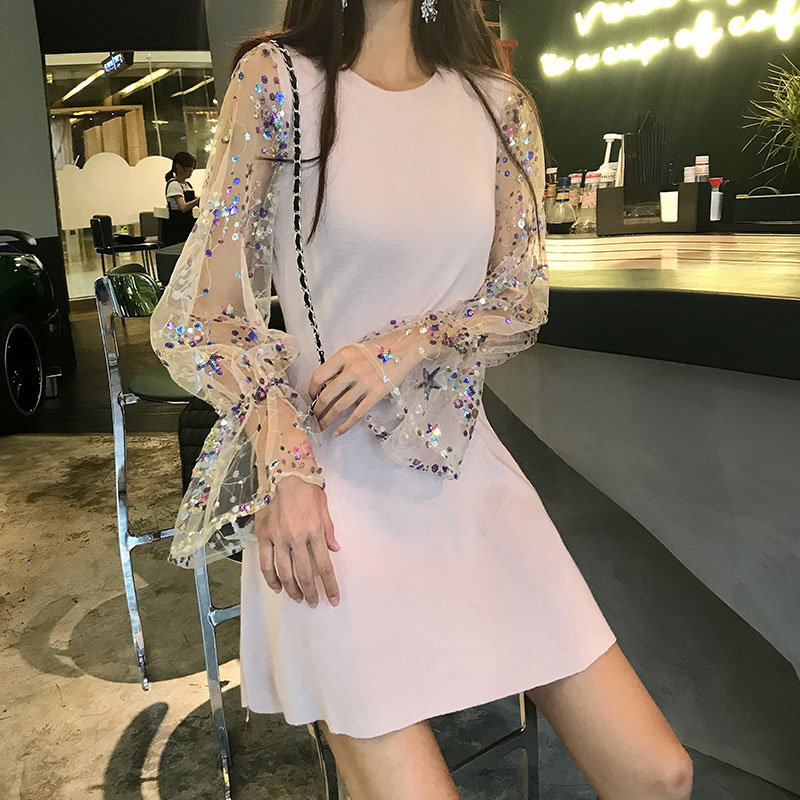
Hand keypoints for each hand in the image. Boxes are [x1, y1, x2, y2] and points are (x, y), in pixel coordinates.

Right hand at [254, 475, 340, 607]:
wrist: (284, 477)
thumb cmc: (308, 492)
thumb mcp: (324, 509)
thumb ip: (329, 532)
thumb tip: (334, 550)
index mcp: (315, 532)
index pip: (324, 566)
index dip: (330, 586)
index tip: (333, 600)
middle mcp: (297, 538)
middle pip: (305, 574)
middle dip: (311, 592)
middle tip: (314, 603)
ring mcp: (278, 539)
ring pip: (285, 573)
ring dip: (292, 589)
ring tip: (298, 598)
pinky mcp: (264, 536)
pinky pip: (266, 564)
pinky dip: (271, 579)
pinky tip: (277, 587)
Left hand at [308, 329, 426, 436]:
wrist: (404, 349)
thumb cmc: (377, 350)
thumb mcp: (353, 351)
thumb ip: (339, 366)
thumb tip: (324, 388)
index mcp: (344, 355)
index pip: (319, 376)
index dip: (311, 390)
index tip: (311, 398)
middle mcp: (352, 368)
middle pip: (327, 395)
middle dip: (317, 410)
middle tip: (314, 417)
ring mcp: (365, 382)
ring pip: (339, 407)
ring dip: (327, 420)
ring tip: (321, 426)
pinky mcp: (376, 394)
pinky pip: (356, 414)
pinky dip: (345, 426)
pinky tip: (337, 432)